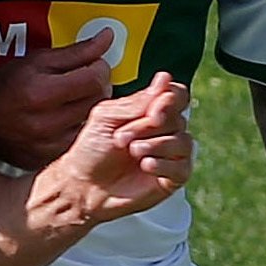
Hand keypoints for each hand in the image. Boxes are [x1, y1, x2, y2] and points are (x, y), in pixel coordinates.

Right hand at [0, 32, 115, 171]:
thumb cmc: (4, 86)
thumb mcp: (36, 60)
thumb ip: (75, 51)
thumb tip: (107, 38)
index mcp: (40, 92)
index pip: (94, 79)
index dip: (100, 68)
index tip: (95, 64)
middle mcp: (45, 122)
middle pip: (96, 100)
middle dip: (97, 85)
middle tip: (86, 79)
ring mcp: (47, 144)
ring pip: (91, 121)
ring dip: (90, 106)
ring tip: (74, 98)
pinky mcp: (48, 158)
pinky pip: (78, 139)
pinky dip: (79, 126)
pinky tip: (66, 118)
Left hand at [32, 72, 191, 227]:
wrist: (82, 185)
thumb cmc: (91, 151)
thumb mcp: (108, 116)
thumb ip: (138, 101)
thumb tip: (165, 80)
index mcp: (148, 111)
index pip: (177, 96)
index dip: (170, 100)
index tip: (153, 111)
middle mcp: (162, 131)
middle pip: (178, 119)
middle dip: (148, 128)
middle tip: (121, 138)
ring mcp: (168, 155)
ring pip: (183, 142)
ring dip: (155, 145)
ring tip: (132, 151)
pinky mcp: (171, 178)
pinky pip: (182, 167)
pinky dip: (163, 164)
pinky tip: (145, 165)